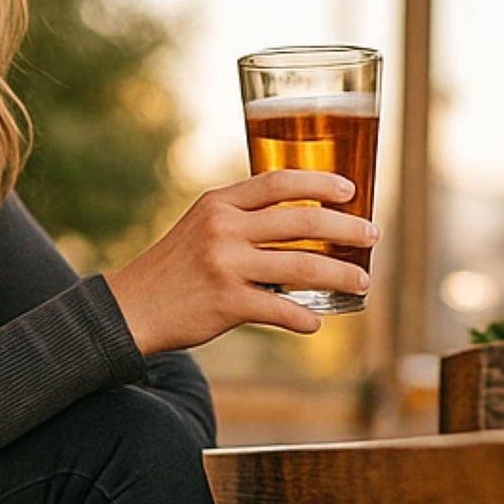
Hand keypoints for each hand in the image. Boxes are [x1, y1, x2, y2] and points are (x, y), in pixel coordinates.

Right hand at [103, 171, 379, 353]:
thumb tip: (299, 224)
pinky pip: (282, 310)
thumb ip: (241, 219)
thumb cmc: (173, 268)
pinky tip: (316, 322)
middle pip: (303, 220)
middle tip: (372, 234)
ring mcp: (226, 266)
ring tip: (362, 281)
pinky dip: (305, 318)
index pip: (279, 182)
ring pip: (303, 266)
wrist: (131, 308)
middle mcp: (224, 229)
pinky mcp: (227, 304)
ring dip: (341, 274)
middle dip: (347, 227)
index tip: (350, 190)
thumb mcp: (200, 227)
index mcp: (220, 204)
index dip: (320, 182)